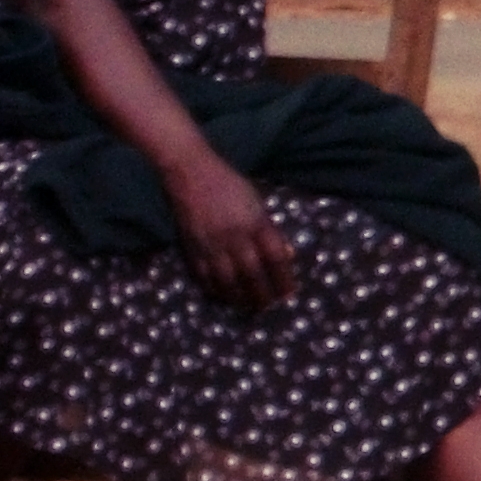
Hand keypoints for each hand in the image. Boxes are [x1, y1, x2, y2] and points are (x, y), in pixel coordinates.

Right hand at [164, 150, 295, 309]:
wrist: (190, 172)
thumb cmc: (229, 184)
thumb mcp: (258, 203)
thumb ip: (270, 229)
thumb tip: (286, 254)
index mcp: (255, 223)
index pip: (275, 258)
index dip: (284, 278)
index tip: (289, 293)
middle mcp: (235, 236)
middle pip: (252, 274)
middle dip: (263, 294)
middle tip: (269, 308)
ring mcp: (211, 243)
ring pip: (227, 279)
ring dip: (239, 297)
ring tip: (247, 307)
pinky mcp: (190, 246)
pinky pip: (203, 274)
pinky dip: (213, 288)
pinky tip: (221, 296)